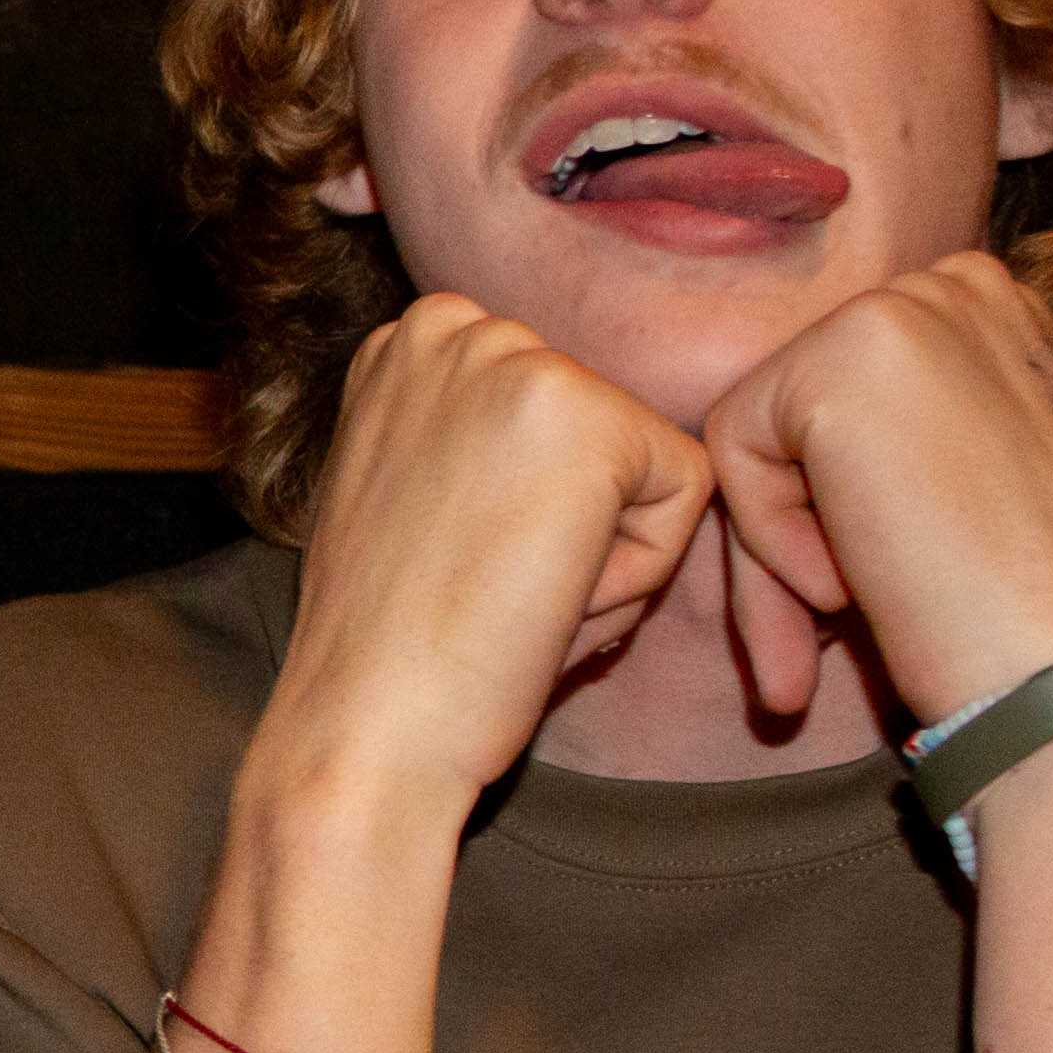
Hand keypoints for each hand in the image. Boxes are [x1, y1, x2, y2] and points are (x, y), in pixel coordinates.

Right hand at [258, 296, 716, 829]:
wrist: (366, 725)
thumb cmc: (388, 644)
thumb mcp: (405, 495)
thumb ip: (469, 438)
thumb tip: (553, 444)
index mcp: (407, 341)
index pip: (547, 409)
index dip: (518, 507)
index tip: (446, 561)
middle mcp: (459, 328)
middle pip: (600, 428)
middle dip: (567, 523)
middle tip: (480, 588)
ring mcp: (522, 364)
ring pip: (643, 464)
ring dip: (603, 553)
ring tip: (510, 597)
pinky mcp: (592, 419)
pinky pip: (686, 496)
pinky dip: (638, 576)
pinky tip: (549, 602)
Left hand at [699, 253, 1052, 723]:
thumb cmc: (1015, 605)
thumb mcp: (958, 480)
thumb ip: (890, 433)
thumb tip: (794, 437)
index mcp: (992, 311)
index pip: (844, 394)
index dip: (839, 504)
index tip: (881, 581)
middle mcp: (953, 286)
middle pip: (795, 410)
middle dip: (796, 528)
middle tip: (835, 625)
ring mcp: (902, 310)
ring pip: (758, 433)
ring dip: (778, 549)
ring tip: (849, 611)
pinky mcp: (843, 358)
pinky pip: (734, 452)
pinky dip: (767, 540)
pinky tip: (850, 581)